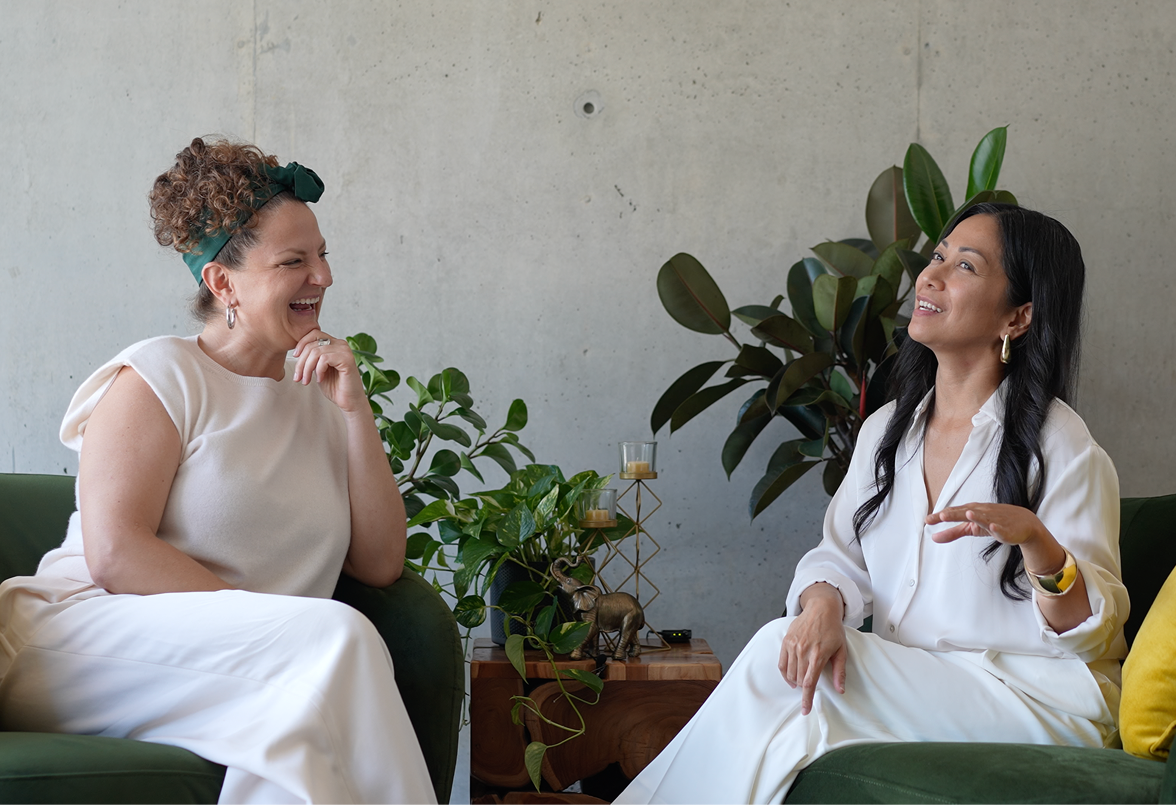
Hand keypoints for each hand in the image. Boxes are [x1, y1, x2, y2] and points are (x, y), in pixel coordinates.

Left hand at [292, 331, 365, 414]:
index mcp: (334, 344)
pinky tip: (320, 379)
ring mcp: (345, 351)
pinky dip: (318, 370)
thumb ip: (312, 357)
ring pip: (316, 352)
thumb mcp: (318, 368)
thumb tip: (297, 351)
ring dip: (307, 368)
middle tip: (298, 377)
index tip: (295, 357)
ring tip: (306, 380)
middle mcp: (341, 344)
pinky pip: (324, 359)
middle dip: (301, 362)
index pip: (314, 333)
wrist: (348, 401)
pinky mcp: (347, 360)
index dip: (301, 344)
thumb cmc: (335, 387)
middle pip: (312, 343)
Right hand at [780, 584, 846, 715]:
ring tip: (801, 680)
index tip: (805, 710)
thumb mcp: (841, 650)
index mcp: (818, 655)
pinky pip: (781, 663)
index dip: (806, 699)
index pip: (809, 683)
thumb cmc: (833, 629)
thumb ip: (839, 671)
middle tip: (809, 685)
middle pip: (798, 680)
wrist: (821, 608)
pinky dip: (784, 673)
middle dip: (803, 688)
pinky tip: (790, 675)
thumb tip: (840, 690)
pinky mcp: (786, 641)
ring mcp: (793, 645)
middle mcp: (803, 651)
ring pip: (789, 673)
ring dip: (794, 681)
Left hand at [925, 503, 1043, 546]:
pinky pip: (1001, 528)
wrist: (1024, 523)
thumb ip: (952, 533)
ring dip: (976, 516)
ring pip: (984, 517)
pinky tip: (992, 527)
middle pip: (966, 512)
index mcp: (972, 511)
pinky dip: (997, 527)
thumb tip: (934, 537)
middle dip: (954, 514)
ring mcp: (995, 520)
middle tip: (941, 516)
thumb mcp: (971, 528)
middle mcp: (981, 512)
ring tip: (967, 514)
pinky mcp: (1006, 529)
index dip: (940, 516)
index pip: (954, 512)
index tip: (927, 520)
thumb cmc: (994, 522)